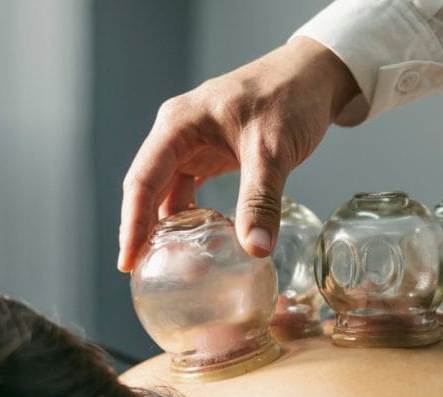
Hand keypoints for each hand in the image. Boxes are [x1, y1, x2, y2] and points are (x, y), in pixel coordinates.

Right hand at [118, 37, 358, 271]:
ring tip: (177, 267)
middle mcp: (179, 134)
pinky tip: (203, 243)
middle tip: (148, 274)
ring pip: (171, 193)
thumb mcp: (273, 150)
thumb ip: (261, 199)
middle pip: (149, 189)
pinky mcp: (214, 154)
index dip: (132, 223)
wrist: (315, 76)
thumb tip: (255, 249)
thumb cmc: (290, 98)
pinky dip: (195, 218)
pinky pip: (193, 191)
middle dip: (146, 231)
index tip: (128, 261)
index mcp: (179, 124)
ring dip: (173, 228)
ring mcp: (195, 144)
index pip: (143, 179)